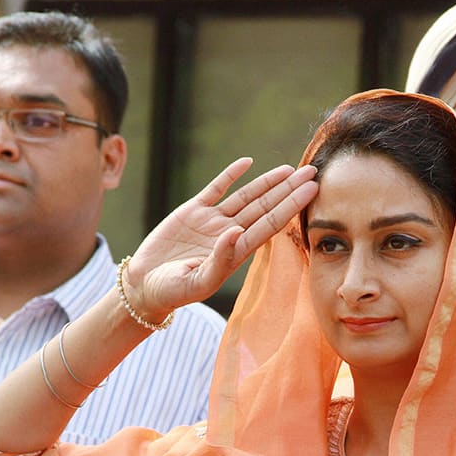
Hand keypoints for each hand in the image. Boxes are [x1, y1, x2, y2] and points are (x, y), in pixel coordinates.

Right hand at [123, 158, 317, 317]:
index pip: (270, 225)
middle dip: (288, 190)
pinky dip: (231, 175)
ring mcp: (212, 222)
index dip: (291, 206)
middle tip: (312, 172)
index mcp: (236, 252)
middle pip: (265, 207)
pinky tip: (248, 163)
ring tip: (289, 169)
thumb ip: (219, 260)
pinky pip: (216, 189)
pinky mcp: (192, 212)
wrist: (144, 286)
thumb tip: (237, 232)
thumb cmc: (172, 291)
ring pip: (246, 197)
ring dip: (267, 183)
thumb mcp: (197, 282)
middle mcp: (229, 234)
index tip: (311, 191)